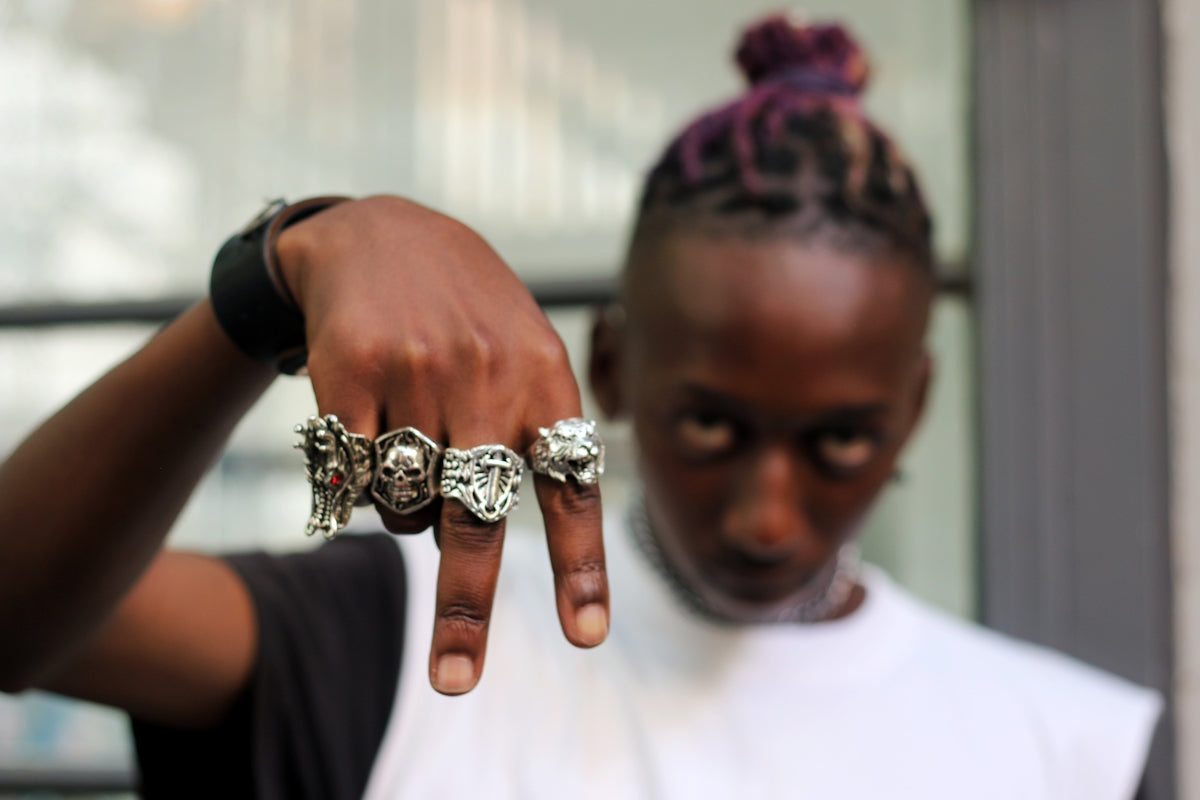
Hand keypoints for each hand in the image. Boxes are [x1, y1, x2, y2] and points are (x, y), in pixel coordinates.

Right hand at [276, 196, 608, 694]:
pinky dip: (360, 487)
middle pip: (475, 516)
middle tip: (455, 679)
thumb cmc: (467, 313)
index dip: (579, 566)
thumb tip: (471, 539)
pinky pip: (355, 477)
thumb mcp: (527, 350)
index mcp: (546, 377)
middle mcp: (487, 375)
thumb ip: (535, 430)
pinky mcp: (351, 370)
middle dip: (465, 607)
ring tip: (411, 453)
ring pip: (404, 504)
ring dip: (406, 514)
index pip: (571, 485)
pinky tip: (365, 438)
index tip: (585, 636)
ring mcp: (416, 371)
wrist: (380, 230)